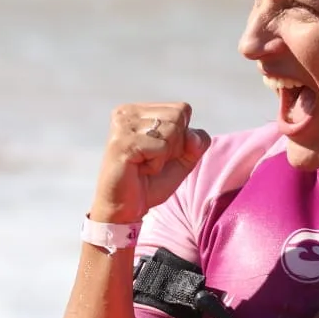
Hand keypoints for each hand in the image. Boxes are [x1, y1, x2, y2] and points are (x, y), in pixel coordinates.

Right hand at [90, 103, 210, 223]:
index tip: (159, 152)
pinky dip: (156, 164)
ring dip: (164, 156)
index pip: (182, 109)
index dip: (181, 136)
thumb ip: (196, 142)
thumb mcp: (183, 158)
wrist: (125, 208)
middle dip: (174, 146)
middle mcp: (127, 112)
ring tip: (144, 165)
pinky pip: (160, 147)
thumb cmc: (151, 181)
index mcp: (138, 110)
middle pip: (178, 116)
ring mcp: (122, 126)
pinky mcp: (122, 143)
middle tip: (151, 160)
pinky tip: (140, 169)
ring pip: (171, 130)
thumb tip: (194, 136)